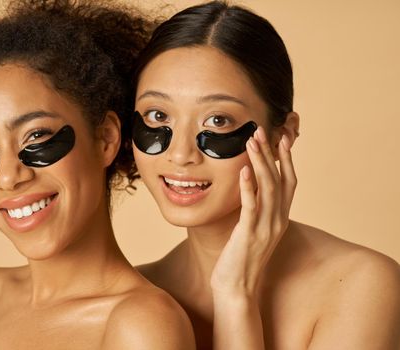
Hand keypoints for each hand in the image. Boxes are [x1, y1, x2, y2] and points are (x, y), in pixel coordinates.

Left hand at [210, 126, 296, 296]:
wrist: (237, 289)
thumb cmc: (239, 259)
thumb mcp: (252, 230)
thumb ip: (255, 210)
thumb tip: (248, 187)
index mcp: (279, 218)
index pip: (288, 182)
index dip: (287, 159)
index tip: (282, 137)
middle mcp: (277, 221)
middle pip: (281, 179)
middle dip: (272, 153)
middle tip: (262, 130)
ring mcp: (265, 228)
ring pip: (268, 188)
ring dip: (260, 162)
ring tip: (251, 141)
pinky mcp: (249, 235)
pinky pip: (251, 207)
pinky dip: (248, 187)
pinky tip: (242, 170)